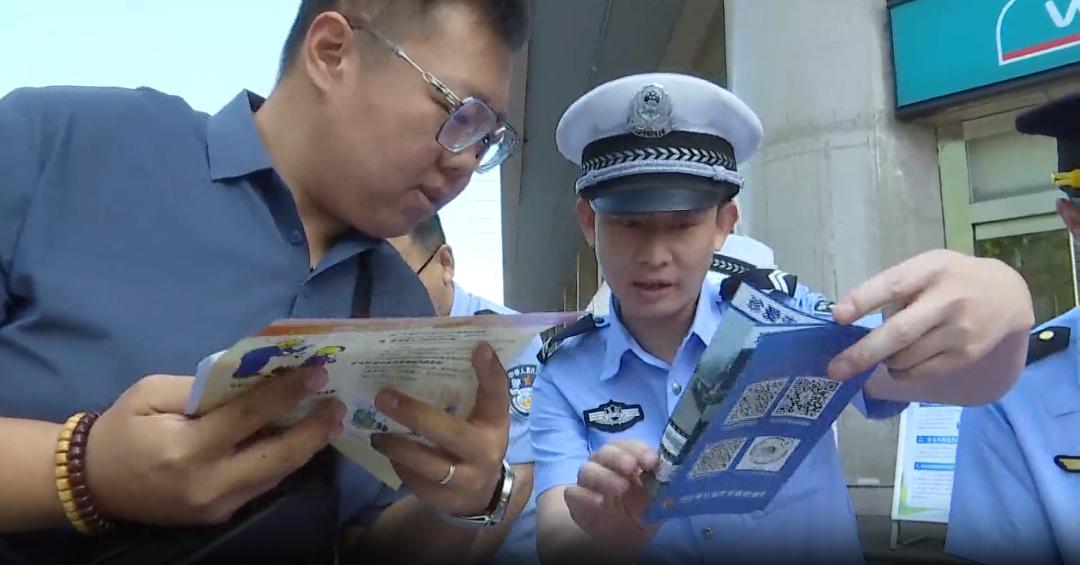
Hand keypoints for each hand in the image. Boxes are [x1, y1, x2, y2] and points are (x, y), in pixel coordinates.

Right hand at [86, 367, 343, 525]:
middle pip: (278, 457)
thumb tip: (254, 379)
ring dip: (307, 448)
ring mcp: (217, 507)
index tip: (317, 374)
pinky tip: (301, 442)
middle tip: (339, 405)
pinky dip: (283, 462)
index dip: (287, 393)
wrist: (91, 485)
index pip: (250, 416)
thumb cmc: (122, 429)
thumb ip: (203, 387)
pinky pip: (261, 486)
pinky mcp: (219, 516)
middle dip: (314, 430)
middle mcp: (209, 483)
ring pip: (276, 476)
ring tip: (330, 421)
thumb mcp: (152, 392)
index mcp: (188, 449)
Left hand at [370, 343, 508, 516]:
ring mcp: (465, 480)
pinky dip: (399, 465)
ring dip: (397, 446)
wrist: (482, 494)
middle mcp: (484, 452)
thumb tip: (464, 347)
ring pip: (427, 464)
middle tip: (383, 397)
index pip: (497, 396)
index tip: (479, 347)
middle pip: (449, 433)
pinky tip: (388, 451)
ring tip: (376, 433)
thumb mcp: (483, 416)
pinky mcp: (444, 500)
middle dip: (414, 414)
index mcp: (494, 425)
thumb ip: (474, 389)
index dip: (490, 373)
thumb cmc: (476, 441)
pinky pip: (415, 482)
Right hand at [564, 440, 658, 549]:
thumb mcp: (658, 504)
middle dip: (620, 457)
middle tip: (633, 469)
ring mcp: (588, 483)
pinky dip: (585, 496)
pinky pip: (573, 492)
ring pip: (587, 468)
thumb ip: (665, 492)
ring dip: (604, 476)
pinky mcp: (576, 501)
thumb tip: (676, 483)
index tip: (652, 461)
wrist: (620, 537)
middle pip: (606, 451)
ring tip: (621, 488)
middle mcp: (605, 466)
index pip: (629, 446)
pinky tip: (601, 503)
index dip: (639, 449)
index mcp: (627, 461)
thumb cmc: (640, 512)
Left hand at [828, 249, 1033, 380]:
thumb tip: (850, 317)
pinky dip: (902, 371)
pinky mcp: (966, 354)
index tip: (837, 317)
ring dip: (883, 361)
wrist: (1007, 295)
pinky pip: (923, 371)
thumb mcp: (926, 266)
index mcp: (931, 271)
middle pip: (899, 333)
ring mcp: (959, 331)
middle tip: (834, 369)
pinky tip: (897, 364)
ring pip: (907, 358)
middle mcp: (947, 301)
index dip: (862, 301)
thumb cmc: (952, 278)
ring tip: (879, 354)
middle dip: (862, 354)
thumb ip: (896, 284)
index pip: (893, 286)